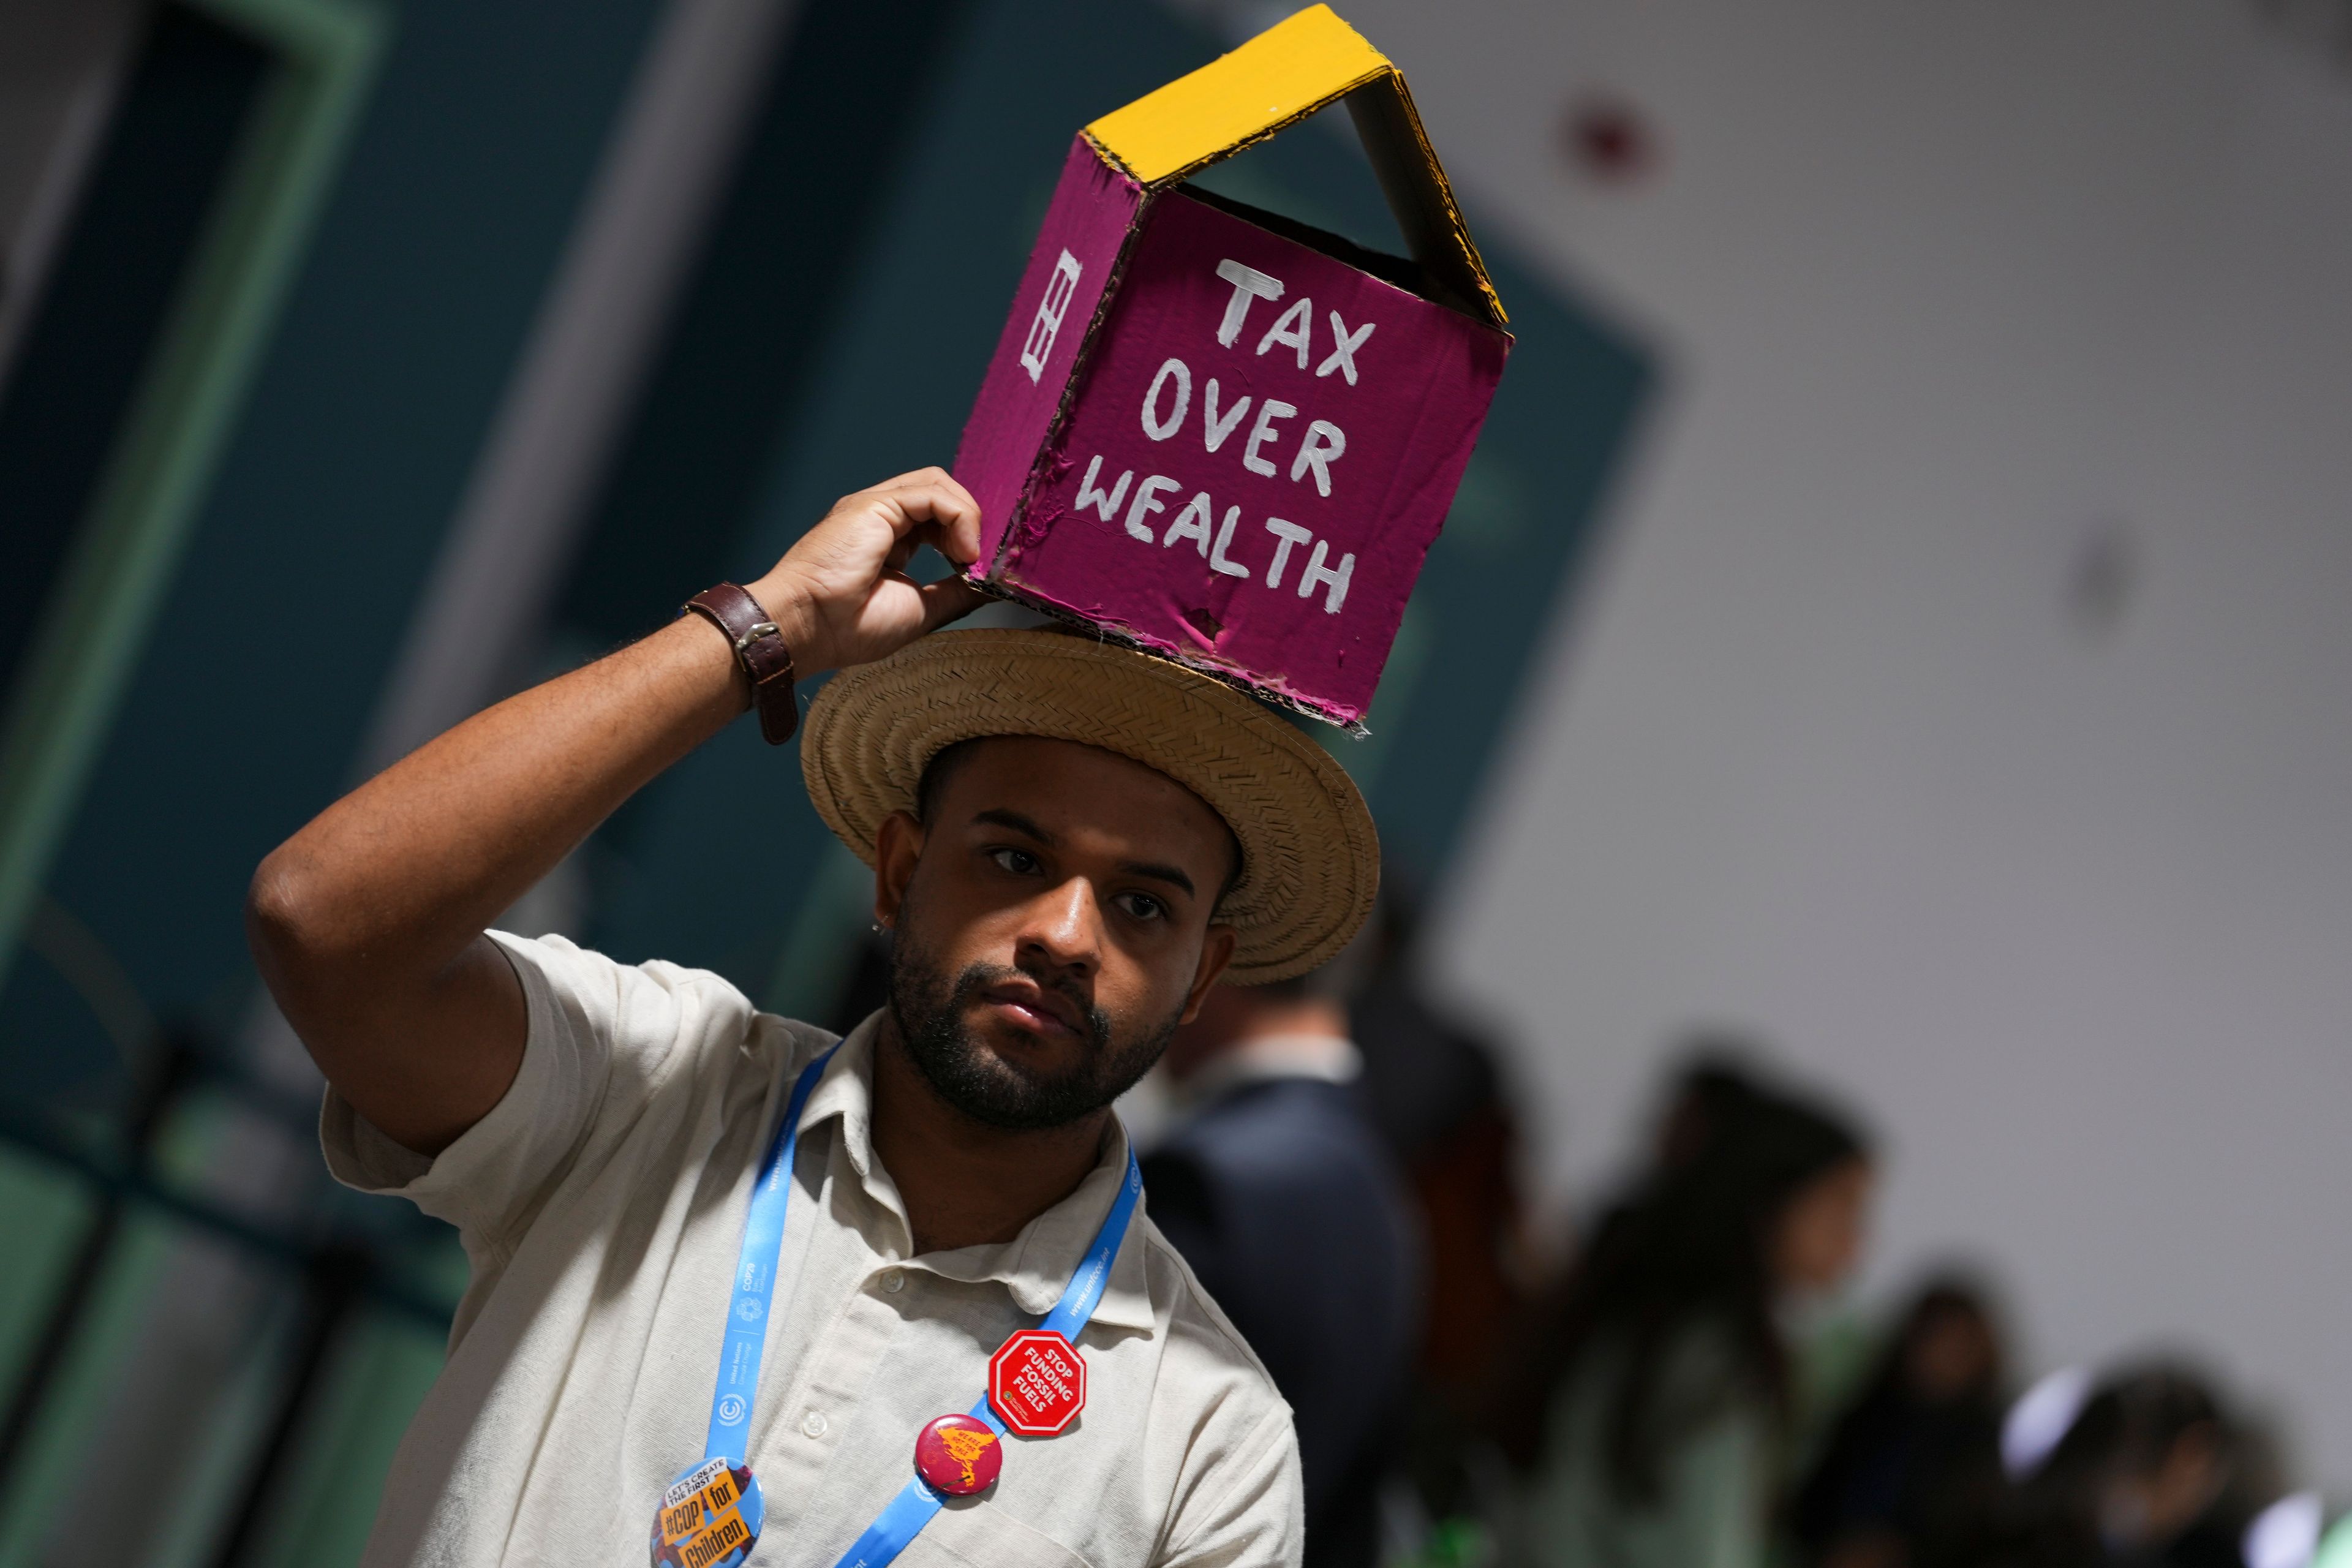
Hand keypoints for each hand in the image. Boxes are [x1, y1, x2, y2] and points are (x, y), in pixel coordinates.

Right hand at [748, 468, 989, 676]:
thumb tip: (992, 586)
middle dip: (971, 521)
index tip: (981, 569)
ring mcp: (876, 507)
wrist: (808, 628)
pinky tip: (963, 552)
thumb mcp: (923, 609)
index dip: (967, 534)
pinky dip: (959, 517)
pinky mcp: (874, 504)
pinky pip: (932, 494)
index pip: (939, 515)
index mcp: (890, 539)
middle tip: (981, 562)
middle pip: (941, 492)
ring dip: (968, 518)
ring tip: (971, 558)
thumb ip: (956, 592)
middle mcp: (882, 517)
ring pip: (938, 485)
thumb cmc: (851, 627)